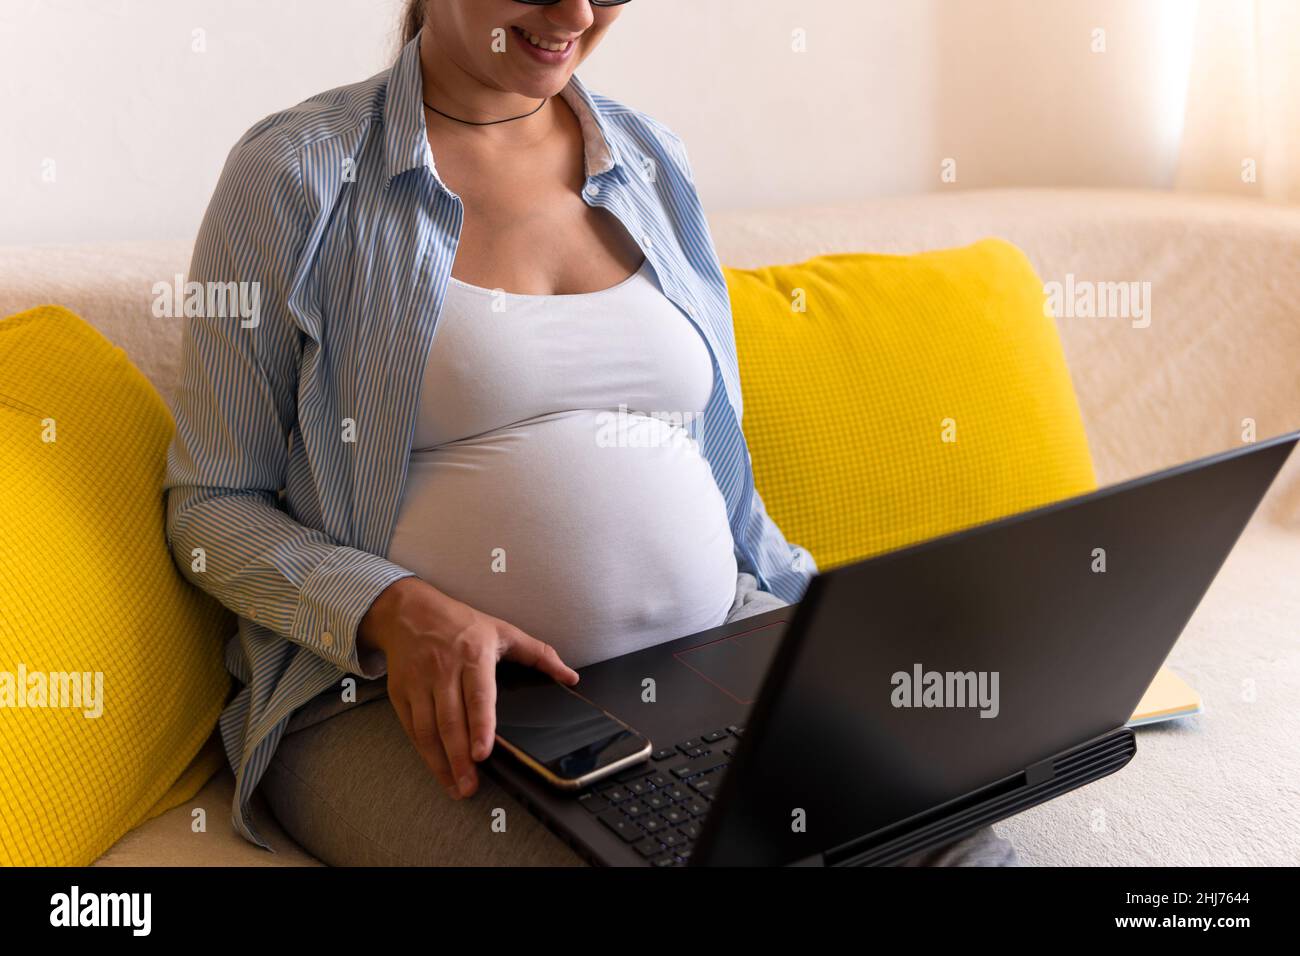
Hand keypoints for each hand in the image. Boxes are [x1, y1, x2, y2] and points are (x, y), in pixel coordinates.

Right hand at [357, 577, 578, 798]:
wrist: (409, 611)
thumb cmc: (461, 623)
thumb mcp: (503, 631)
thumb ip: (539, 654)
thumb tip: (571, 676)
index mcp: (472, 654)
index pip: (478, 696)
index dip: (480, 726)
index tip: (484, 753)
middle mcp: (443, 669)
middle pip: (450, 721)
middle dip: (460, 758)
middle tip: (471, 786)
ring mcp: (419, 682)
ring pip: (428, 729)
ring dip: (441, 762)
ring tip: (457, 786)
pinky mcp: (401, 692)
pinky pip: (411, 728)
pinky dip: (423, 752)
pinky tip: (437, 769)